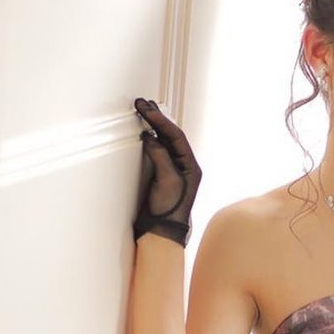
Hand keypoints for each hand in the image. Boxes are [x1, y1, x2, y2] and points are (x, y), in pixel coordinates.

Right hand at [133, 98, 201, 246]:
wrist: (161, 231)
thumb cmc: (169, 210)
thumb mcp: (167, 181)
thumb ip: (161, 157)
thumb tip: (151, 137)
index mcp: (191, 166)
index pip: (176, 136)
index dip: (160, 121)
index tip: (146, 109)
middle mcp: (184, 165)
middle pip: (171, 135)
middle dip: (157, 118)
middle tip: (142, 103)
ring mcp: (173, 169)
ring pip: (165, 141)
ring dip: (154, 125)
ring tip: (143, 110)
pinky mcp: (162, 174)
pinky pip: (157, 150)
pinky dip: (150, 138)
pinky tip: (143, 130)